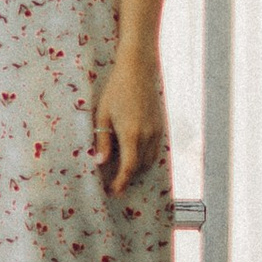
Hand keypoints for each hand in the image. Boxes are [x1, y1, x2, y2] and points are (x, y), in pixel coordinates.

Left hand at [93, 57, 166, 196]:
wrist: (138, 70)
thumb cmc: (116, 91)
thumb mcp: (103, 115)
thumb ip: (102, 141)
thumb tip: (100, 163)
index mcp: (131, 134)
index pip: (128, 167)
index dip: (121, 182)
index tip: (113, 192)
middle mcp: (148, 135)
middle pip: (139, 167)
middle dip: (127, 177)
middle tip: (113, 184)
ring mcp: (157, 131)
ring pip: (150, 160)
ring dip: (137, 168)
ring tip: (122, 170)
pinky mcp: (161, 125)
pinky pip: (155, 149)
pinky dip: (145, 157)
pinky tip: (133, 154)